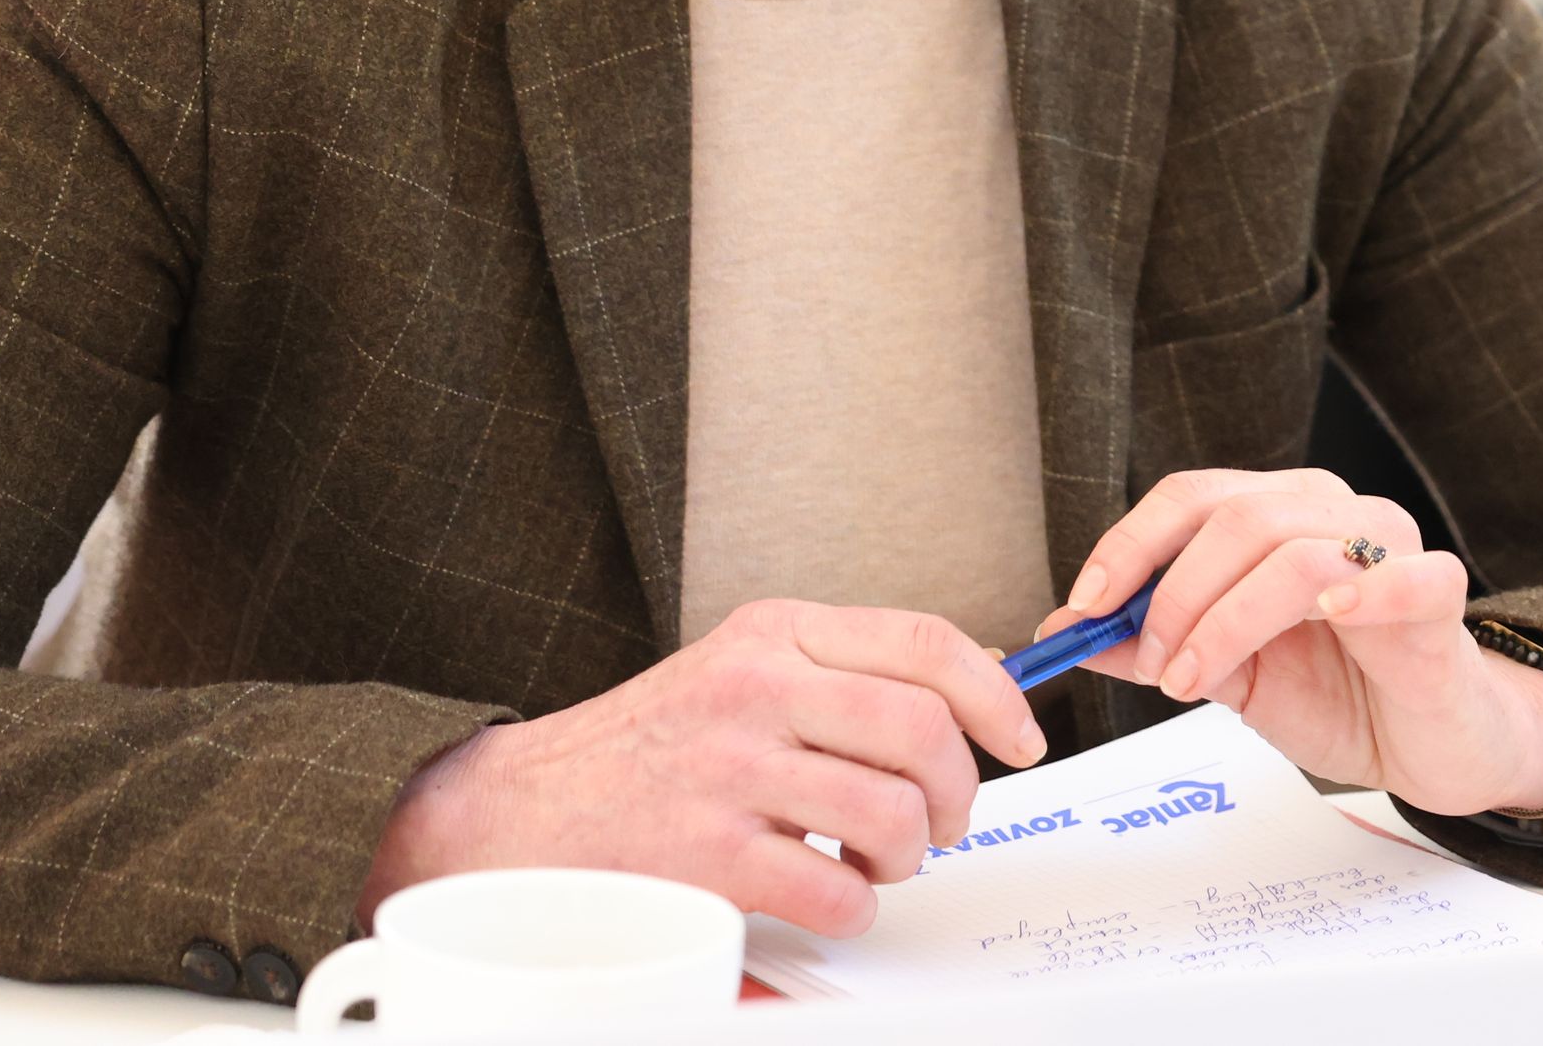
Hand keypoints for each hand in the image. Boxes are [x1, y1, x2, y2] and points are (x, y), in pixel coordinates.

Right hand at [358, 598, 1046, 936]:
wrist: (519, 811)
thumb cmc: (648, 749)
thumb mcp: (742, 670)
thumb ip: (841, 672)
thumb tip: (971, 684)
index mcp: (773, 633)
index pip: (924, 643)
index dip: (996, 695)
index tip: (1023, 737)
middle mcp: (754, 688)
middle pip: (923, 730)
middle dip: (959, 792)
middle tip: (943, 823)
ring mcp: (729, 770)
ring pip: (891, 811)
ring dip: (906, 855)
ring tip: (877, 862)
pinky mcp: (707, 853)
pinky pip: (835, 889)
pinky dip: (854, 909)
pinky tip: (828, 899)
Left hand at [1025, 468, 1542, 820]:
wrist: (1432, 748)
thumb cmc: (1343, 698)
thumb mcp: (1231, 678)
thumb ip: (1158, 646)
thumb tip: (1069, 632)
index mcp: (1280, 517)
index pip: (1194, 497)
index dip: (1130, 544)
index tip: (1084, 606)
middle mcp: (1334, 514)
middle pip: (1236, 516)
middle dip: (1172, 594)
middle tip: (1149, 664)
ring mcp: (1392, 548)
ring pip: (1295, 552)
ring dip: (1225, 619)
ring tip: (1191, 680)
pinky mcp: (1439, 595)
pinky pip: (1406, 575)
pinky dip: (1365, 586)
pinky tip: (1331, 611)